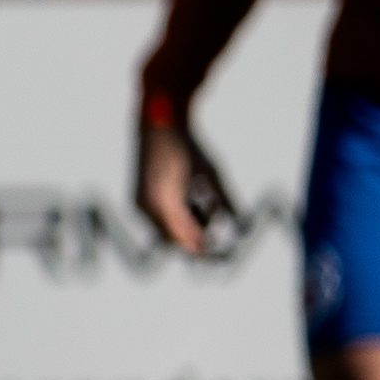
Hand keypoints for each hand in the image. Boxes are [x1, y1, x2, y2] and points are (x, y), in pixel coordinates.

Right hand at [134, 96, 232, 255]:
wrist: (157, 124)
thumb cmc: (186, 146)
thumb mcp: (211, 172)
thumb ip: (224, 200)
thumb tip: (239, 223)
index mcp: (164, 202)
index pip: (184, 237)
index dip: (202, 248)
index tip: (218, 256)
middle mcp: (147, 207)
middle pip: (173, 239)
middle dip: (195, 239)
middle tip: (218, 233)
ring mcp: (140, 204)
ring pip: (165, 231)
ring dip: (187, 227)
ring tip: (208, 206)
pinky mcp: (139, 200)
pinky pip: (159, 220)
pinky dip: (177, 218)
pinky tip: (194, 200)